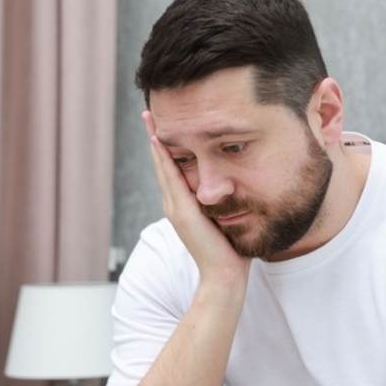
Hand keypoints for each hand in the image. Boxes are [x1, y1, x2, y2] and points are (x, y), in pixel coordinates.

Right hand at [144, 110, 249, 284]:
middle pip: (162, 162)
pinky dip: (163, 158)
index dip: (168, 146)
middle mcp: (175, 203)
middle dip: (156, 135)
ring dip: (155, 139)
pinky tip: (160, 140)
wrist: (224, 275)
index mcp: (184, 205)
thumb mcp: (226, 219)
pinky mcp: (181, 211)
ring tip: (149, 116)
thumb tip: (237, 190)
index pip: (173, 168)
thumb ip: (225, 204)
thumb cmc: (231, 251)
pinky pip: (170, 177)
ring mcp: (175, 207)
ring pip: (163, 165)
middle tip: (149, 110)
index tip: (165, 123)